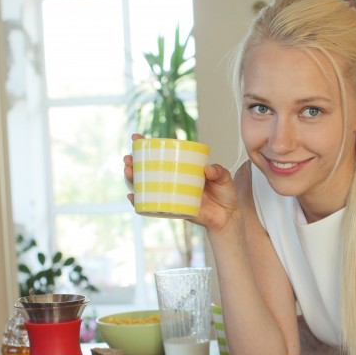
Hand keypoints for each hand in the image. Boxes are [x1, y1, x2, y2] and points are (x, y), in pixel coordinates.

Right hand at [123, 134, 240, 232]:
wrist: (227, 217)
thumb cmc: (224, 194)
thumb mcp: (224, 178)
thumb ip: (219, 171)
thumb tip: (207, 170)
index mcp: (183, 169)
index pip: (162, 155)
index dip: (146, 147)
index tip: (135, 138)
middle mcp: (173, 181)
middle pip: (148, 170)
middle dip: (133, 164)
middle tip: (128, 159)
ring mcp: (171, 195)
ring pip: (146, 187)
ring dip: (133, 180)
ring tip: (128, 172)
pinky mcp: (172, 209)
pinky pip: (153, 206)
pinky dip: (140, 202)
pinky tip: (132, 197)